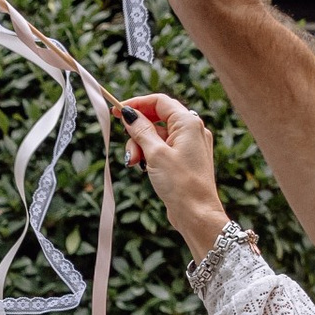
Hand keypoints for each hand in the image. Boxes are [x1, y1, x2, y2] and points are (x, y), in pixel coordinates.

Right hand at [120, 87, 229, 256]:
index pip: (159, 101)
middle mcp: (192, 130)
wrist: (197, 213)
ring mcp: (190, 145)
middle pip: (156, 119)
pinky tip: (145, 169)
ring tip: (135, 165)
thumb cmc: (180, 183)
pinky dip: (150, 155)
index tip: (117, 112)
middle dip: (137, 133)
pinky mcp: (185, 159)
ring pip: (157, 136)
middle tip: (128, 151)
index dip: (137, 104)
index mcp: (188, 123)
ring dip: (142, 147)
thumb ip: (141, 130)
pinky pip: (163, 149)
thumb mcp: (155, 154)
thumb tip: (129, 113)